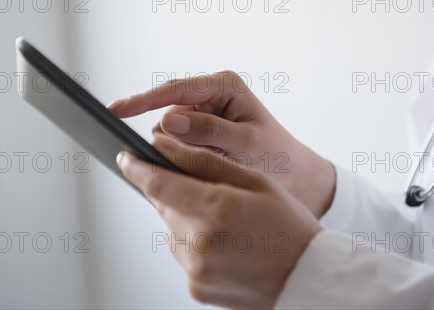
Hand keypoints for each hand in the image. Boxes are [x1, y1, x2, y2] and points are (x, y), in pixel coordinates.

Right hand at [109, 70, 334, 217]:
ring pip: (169, 130)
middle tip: (179, 161)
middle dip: (164, 136)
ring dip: (175, 150)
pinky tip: (194, 169)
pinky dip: (179, 157)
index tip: (115, 110)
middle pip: (166, 110)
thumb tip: (168, 121)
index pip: (174, 90)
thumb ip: (209, 131)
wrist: (293, 175)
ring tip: (203, 167)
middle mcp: (210, 95)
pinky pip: (176, 142)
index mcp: (223, 86)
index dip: (142, 100)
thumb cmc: (276, 154)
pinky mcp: (200, 132)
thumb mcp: (246, 143)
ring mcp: (204, 114)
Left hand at [117, 134, 321, 308]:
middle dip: (173, 190)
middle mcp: (199, 243)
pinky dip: (194, 241)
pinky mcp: (195, 287)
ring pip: (171, 228)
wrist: (307, 277)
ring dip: (185, 216)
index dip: (137, 166)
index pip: (157, 182)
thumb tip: (164, 145)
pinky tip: (223, 241)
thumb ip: (205, 162)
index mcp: (216, 210)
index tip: (126, 155)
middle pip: (163, 204)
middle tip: (206, 191)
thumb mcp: (255, 181)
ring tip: (224, 220)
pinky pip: (182, 253)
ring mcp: (195, 270)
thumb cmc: (288, 226)